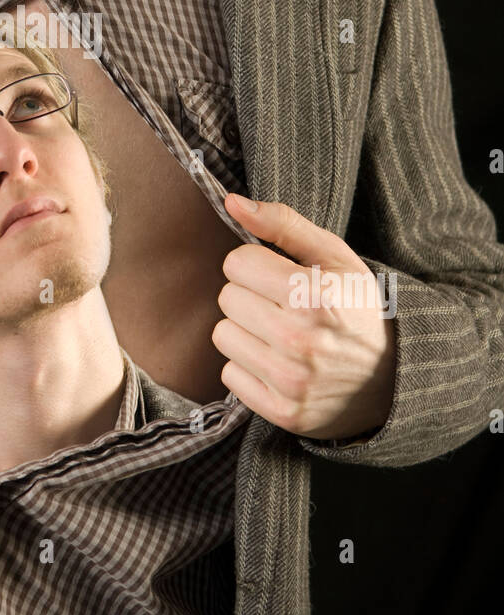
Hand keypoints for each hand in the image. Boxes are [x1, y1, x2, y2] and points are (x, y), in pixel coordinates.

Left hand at [213, 193, 395, 439]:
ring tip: (279, 333)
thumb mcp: (333, 256)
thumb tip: (232, 202)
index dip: (255, 264)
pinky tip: (278, 362)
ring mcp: (291, 380)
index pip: (236, 263)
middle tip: (281, 305)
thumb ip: (282, 223)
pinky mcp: (283, 411)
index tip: (278, 275)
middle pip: (226, 298)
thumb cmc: (355, 306)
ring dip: (245, 330)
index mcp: (314, 295)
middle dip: (250, 295)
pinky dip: (248, 366)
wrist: (392, 377)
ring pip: (222, 335)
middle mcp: (301, 340)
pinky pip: (229, 374)